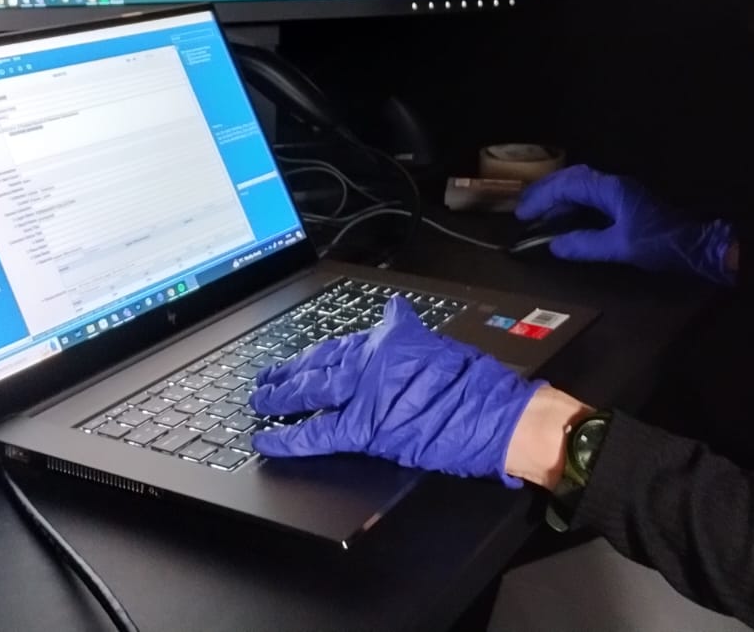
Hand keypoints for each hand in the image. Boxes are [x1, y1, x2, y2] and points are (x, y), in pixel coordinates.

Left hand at [250, 296, 543, 486]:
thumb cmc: (475, 382)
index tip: (298, 358)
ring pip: (310, 393)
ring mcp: (364, 393)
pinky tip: (267, 441)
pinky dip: (289, 439)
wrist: (493, 412)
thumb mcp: (438, 342)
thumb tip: (394, 312)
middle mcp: (369, 360)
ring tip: (260, 401)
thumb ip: (407, 331)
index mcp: (388, 340)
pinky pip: (317, 433)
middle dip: (288, 373)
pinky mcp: (364, 427)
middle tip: (266, 376)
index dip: (314, 354)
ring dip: (280, 397)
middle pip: (317, 365)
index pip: (340, 345)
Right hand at [515, 164, 735, 283]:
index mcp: (612, 189)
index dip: (543, 197)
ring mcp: (622, 192)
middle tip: (525, 208)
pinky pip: (592, 195)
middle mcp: (615, 184)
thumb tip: (555, 245)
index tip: (523, 213)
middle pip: (574, 178)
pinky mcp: (627, 202)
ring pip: (583, 185)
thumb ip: (586, 245)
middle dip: (547, 190)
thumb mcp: (620, 247)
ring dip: (559, 195)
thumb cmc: (660, 244)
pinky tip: (567, 217)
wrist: (696, 245)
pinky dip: (573, 203)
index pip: (568, 185)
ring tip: (540, 211)